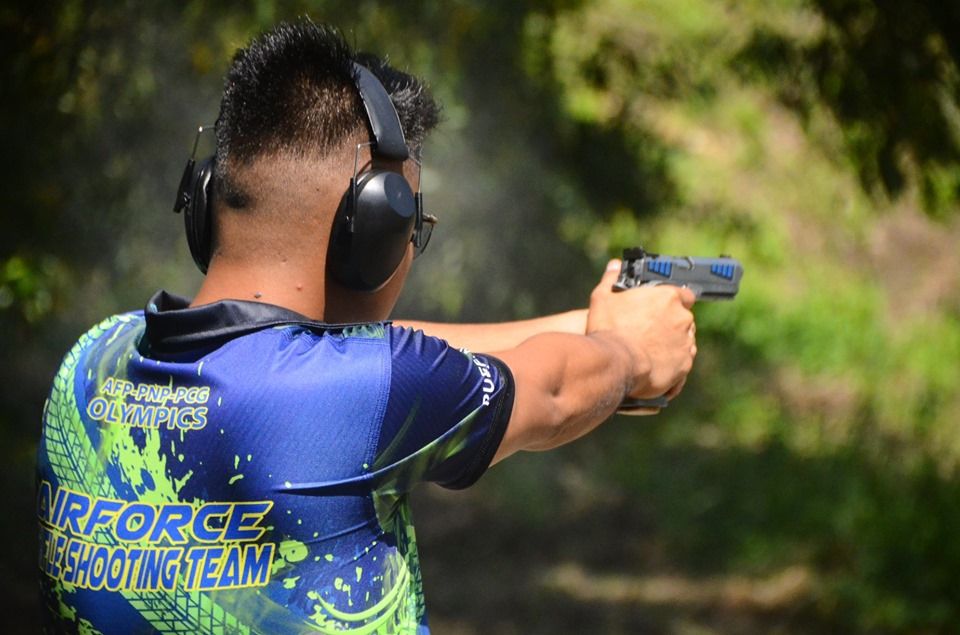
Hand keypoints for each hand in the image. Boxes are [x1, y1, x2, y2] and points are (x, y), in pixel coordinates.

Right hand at [586, 259, 696, 405]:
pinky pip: (682, 361)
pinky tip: (656, 364)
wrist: (615, 363)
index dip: (675, 301)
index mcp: (668, 297)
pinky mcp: (684, 364)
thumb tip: (614, 266)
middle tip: (650, 331)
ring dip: (673, 343)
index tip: (663, 307)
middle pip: (683, 319)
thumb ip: (611, 279)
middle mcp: (682, 318)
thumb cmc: (609, 328)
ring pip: (684, 340)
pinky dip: (672, 363)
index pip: (684, 294)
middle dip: (671, 324)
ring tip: (650, 350)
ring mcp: (685, 342)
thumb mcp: (603, 298)